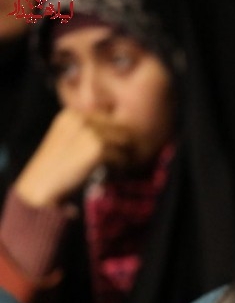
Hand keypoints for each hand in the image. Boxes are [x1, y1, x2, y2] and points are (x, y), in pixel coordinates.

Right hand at [14, 109, 133, 207]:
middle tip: (125, 162)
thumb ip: (90, 133)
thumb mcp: (70, 142)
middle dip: (127, 146)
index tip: (121, 152)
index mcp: (72, 114)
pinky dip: (121, 168)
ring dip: (125, 157)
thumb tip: (126, 134)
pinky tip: (110, 175)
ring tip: (117, 169)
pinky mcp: (96, 148)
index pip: (111, 119)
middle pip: (122, 128)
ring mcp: (89, 132)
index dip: (119, 136)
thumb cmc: (57, 169)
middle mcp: (81, 118)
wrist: (40, 187)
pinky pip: (122, 156)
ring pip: (125, 142)